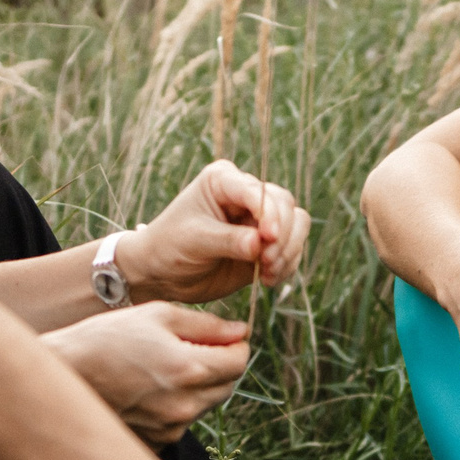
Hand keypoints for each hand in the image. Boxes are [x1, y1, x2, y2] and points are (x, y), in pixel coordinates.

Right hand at [44, 304, 247, 444]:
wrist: (61, 374)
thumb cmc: (105, 339)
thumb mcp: (156, 316)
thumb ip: (206, 324)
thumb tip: (240, 331)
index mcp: (188, 369)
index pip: (239, 361)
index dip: (235, 346)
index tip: (224, 339)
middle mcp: (183, 405)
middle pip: (227, 386)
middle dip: (218, 366)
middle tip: (190, 350)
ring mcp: (169, 428)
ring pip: (204, 405)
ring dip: (196, 387)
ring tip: (159, 370)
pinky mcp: (155, 442)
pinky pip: (180, 422)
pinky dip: (173, 406)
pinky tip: (145, 391)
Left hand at [119, 160, 310, 303]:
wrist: (162, 274)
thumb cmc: (170, 247)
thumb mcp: (195, 241)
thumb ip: (229, 240)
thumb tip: (260, 244)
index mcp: (224, 181)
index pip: (258, 191)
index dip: (269, 213)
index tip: (268, 238)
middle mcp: (245, 196)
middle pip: (285, 205)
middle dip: (282, 235)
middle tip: (266, 261)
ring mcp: (258, 220)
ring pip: (296, 224)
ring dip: (288, 250)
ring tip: (268, 271)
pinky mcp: (265, 245)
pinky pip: (292, 249)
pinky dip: (287, 264)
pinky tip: (268, 279)